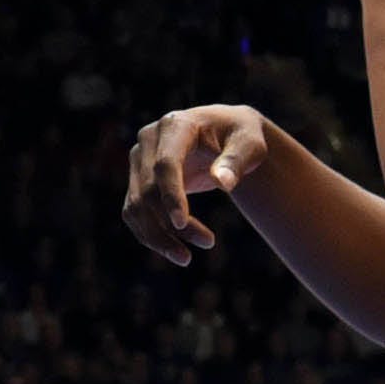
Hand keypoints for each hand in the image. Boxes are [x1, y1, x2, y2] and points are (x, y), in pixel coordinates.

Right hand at [121, 107, 281, 269]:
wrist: (226, 135)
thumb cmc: (241, 137)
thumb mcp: (250, 144)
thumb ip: (237, 161)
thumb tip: (223, 182)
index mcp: (175, 125)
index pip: (165, 164)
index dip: (171, 195)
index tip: (181, 224)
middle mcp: (149, 140)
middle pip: (148, 190)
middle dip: (172, 224)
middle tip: (208, 243)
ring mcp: (139, 159)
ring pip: (136, 205)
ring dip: (158, 236)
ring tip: (186, 258)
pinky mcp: (137, 178)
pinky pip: (134, 212)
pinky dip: (150, 234)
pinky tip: (174, 249)